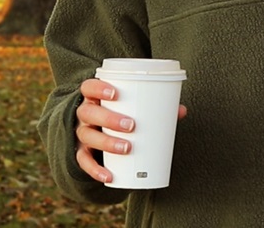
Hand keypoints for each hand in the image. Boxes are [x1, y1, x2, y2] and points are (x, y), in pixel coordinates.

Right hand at [73, 78, 187, 183]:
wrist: (98, 130)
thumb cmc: (119, 112)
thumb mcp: (131, 107)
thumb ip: (155, 107)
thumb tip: (181, 111)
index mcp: (95, 97)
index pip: (89, 87)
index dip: (98, 88)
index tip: (115, 94)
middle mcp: (85, 113)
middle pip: (88, 112)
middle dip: (109, 118)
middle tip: (131, 125)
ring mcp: (82, 132)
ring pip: (87, 135)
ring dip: (106, 142)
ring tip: (127, 148)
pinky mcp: (82, 151)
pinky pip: (84, 161)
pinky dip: (95, 170)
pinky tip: (109, 176)